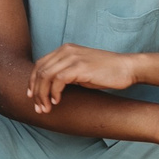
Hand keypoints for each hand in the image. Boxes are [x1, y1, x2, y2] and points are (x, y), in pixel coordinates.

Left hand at [25, 44, 146, 112]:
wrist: (127, 68)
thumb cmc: (106, 72)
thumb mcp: (81, 70)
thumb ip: (66, 74)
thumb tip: (50, 88)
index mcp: (65, 50)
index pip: (39, 65)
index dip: (32, 82)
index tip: (32, 97)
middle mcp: (66, 51)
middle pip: (40, 71)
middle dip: (36, 92)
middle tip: (38, 108)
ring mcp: (73, 57)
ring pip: (46, 76)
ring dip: (43, 95)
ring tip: (46, 108)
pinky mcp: (80, 66)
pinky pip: (58, 80)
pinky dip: (54, 92)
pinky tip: (57, 102)